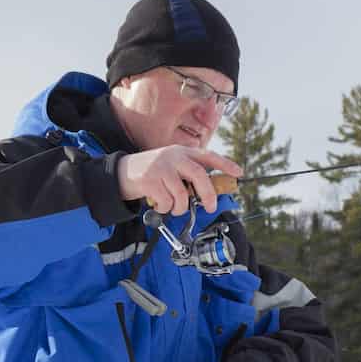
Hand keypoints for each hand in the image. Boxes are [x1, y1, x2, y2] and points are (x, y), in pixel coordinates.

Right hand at [118, 146, 241, 214]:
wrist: (121, 172)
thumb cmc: (151, 173)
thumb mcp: (171, 166)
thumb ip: (187, 175)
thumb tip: (207, 194)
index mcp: (182, 152)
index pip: (208, 156)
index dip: (225, 164)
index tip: (238, 173)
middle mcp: (173, 157)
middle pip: (199, 175)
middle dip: (208, 194)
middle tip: (210, 207)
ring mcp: (161, 167)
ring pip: (182, 194)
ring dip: (180, 208)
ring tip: (173, 207)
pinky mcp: (150, 180)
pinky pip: (167, 202)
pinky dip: (166, 209)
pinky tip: (159, 204)